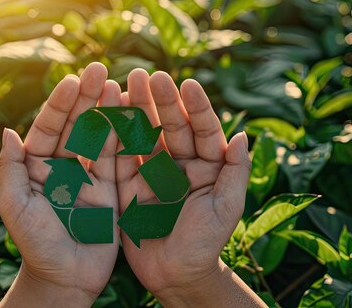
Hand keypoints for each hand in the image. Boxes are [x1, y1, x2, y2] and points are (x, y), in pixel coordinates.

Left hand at [0, 63, 119, 306]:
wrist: (66, 277)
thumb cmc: (35, 244)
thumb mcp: (16, 206)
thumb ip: (12, 170)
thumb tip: (8, 132)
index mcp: (37, 166)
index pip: (48, 127)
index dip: (59, 105)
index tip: (72, 81)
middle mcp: (63, 166)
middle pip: (75, 124)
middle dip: (86, 97)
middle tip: (100, 70)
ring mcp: (89, 176)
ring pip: (98, 136)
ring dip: (107, 110)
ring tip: (117, 85)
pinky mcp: (111, 189)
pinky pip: (117, 159)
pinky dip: (124, 137)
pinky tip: (131, 114)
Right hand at [117, 70, 263, 306]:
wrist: (177, 275)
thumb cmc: (207, 243)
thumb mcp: (227, 208)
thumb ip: (235, 172)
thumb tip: (243, 136)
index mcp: (207, 165)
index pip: (203, 130)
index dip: (196, 107)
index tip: (188, 84)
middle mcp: (180, 163)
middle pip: (171, 126)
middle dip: (161, 101)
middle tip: (148, 75)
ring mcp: (154, 173)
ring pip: (145, 136)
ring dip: (136, 111)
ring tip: (125, 84)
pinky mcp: (130, 186)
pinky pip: (123, 158)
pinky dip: (115, 137)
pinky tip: (108, 113)